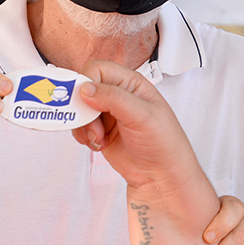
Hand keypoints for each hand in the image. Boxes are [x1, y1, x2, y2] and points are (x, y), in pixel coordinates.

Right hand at [73, 60, 204, 196]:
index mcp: (131, 84)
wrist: (161, 174)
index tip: (85, 101)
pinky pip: (79, 126)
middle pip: (83, 88)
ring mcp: (108, 114)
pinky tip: (98, 143)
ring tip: (99, 137)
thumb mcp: (143, 116)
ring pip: (79, 109)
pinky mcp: (100, 130)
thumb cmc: (164, 143)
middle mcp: (118, 95)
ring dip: (83, 125)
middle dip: (82, 108)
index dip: (86, 82)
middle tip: (89, 122)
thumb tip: (87, 88)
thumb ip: (114, 98)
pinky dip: (82, 135)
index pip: (99, 70)